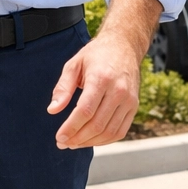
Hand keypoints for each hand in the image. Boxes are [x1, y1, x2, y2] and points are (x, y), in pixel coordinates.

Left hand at [49, 0, 161, 148]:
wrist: (124, 46)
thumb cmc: (96, 55)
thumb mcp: (74, 65)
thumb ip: (63, 88)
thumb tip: (53, 110)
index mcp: (101, 78)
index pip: (85, 111)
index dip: (71, 128)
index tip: (59, 137)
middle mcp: (119, 90)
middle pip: (97, 124)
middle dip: (77, 138)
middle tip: (62, 143)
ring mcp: (129, 99)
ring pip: (109, 131)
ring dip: (89, 142)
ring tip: (74, 143)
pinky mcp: (134, 106)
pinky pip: (120, 131)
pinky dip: (105, 140)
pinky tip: (91, 139)